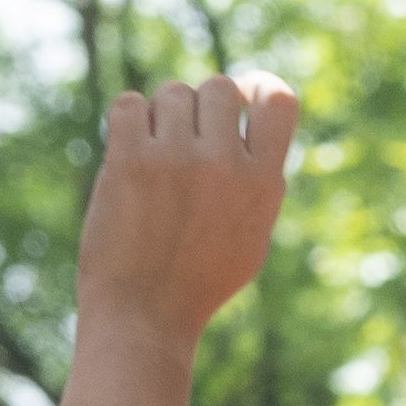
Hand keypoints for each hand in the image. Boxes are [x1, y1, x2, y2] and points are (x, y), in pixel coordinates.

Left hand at [74, 76, 295, 343]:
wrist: (144, 318)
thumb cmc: (198, 281)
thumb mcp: (253, 234)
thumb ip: (258, 177)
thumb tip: (251, 116)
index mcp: (264, 182)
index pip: (279, 99)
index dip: (259, 87)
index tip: (243, 95)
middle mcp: (224, 164)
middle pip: (219, 86)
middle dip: (200, 107)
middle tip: (183, 141)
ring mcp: (175, 160)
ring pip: (172, 92)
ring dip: (160, 116)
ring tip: (153, 158)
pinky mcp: (129, 162)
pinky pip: (128, 104)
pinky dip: (126, 120)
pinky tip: (126, 149)